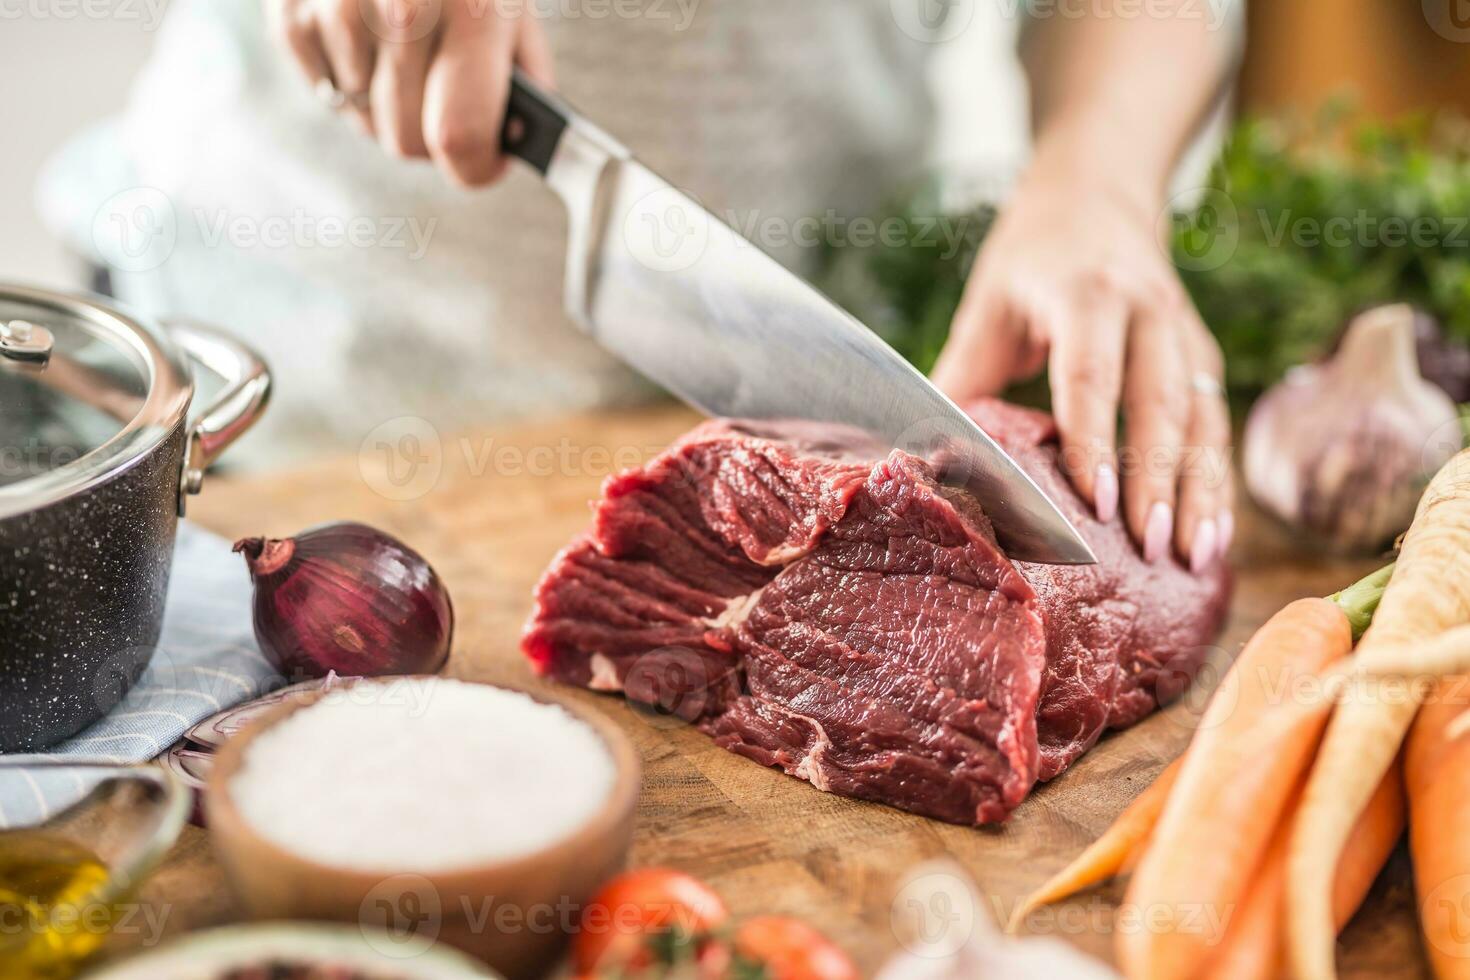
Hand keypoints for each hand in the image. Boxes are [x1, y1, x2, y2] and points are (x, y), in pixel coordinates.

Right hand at [265, 0, 553, 185]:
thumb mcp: (512, 10)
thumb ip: (520, 83)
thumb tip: (504, 147)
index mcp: (472, 10)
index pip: (460, 135)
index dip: (475, 168)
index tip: (485, 163)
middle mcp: (401, 7)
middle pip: (405, 140)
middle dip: (430, 140)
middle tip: (443, 106)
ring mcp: (339, 9)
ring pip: (364, 121)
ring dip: (386, 106)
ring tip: (405, 55)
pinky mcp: (292, 12)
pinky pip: (325, 90)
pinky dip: (349, 78)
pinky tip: (368, 36)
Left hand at [931, 158, 1231, 572]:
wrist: (1099, 194)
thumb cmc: (1031, 257)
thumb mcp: (989, 303)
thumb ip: (963, 376)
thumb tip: (919, 454)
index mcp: (1086, 293)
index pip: (1092, 375)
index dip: (1095, 441)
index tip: (1099, 503)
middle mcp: (1147, 310)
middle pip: (1160, 403)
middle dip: (1160, 480)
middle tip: (1151, 549)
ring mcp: (1184, 332)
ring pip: (1203, 418)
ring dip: (1203, 492)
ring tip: (1196, 558)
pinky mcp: (1202, 356)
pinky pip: (1216, 423)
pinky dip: (1218, 481)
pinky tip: (1213, 534)